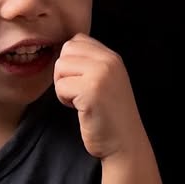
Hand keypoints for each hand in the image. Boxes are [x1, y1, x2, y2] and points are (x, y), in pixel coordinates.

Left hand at [54, 35, 144, 159]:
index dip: (71, 61)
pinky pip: (61, 86)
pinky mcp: (91, 91)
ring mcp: (101, 75)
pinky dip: (65, 100)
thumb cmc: (109, 115)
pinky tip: (81, 109)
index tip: (81, 80)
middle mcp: (109, 61)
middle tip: (78, 92)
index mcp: (112, 57)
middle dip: (64, 72)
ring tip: (80, 100)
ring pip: (60, 66)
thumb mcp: (107, 80)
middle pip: (66, 50)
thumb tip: (62, 52)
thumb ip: (91, 63)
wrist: (124, 143)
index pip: (77, 40)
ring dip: (63, 86)